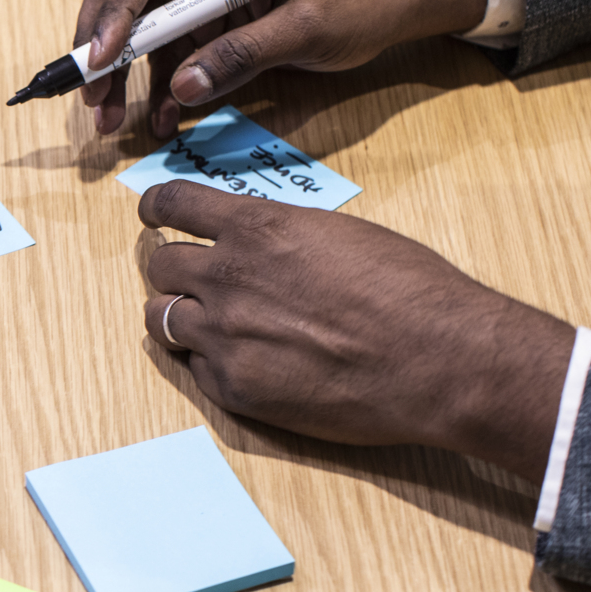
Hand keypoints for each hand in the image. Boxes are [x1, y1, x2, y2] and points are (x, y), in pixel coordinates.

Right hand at [76, 0, 489, 138]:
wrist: (393, 0)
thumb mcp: (311, 26)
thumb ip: (245, 53)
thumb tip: (184, 88)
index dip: (115, 12)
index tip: (100, 59)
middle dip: (98, 43)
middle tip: (90, 94)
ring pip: (133, 26)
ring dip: (116, 74)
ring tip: (109, 122)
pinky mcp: (205, 22)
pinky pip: (164, 54)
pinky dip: (154, 88)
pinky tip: (156, 120)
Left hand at [139, 180, 572, 481]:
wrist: (438, 360)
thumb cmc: (410, 292)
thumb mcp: (340, 235)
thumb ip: (282, 237)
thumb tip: (257, 243)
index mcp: (257, 229)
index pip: (172, 203)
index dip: (156, 208)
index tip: (151, 214)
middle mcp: (227, 278)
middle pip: (160, 265)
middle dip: (174, 270)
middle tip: (192, 280)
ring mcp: (224, 336)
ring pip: (161, 319)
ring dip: (179, 317)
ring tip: (209, 324)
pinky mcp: (233, 387)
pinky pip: (194, 368)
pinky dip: (211, 363)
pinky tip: (247, 363)